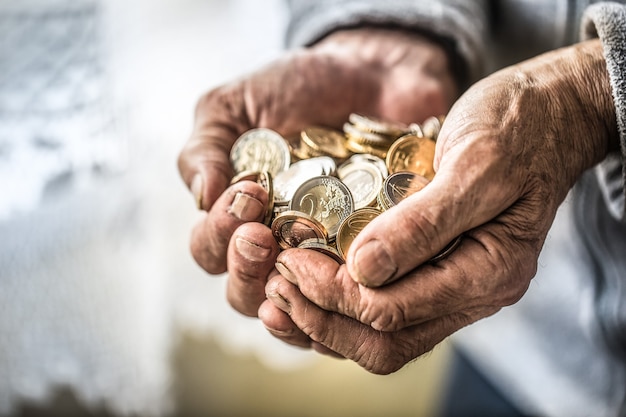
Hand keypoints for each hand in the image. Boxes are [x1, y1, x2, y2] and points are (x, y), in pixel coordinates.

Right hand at [177, 29, 457, 322]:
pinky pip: (347, 306)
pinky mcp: (365, 263)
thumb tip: (200, 196)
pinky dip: (338, 311)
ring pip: (292, 309)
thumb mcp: (237, 104)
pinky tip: (338, 298)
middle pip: (244, 292)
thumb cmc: (298, 89)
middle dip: (245, 268)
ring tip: (293, 266)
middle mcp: (274, 247)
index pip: (210, 249)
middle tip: (260, 235)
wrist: (373, 75)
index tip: (246, 194)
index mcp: (236, 217)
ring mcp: (320, 261)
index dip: (218, 234)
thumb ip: (207, 146)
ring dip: (286, 298)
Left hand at [261, 38, 617, 373]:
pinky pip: (386, 312)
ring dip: (325, 321)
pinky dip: (341, 308)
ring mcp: (455, 288)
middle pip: (383, 341)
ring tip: (280, 288)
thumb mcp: (476, 164)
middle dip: (320, 317)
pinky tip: (307, 287)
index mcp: (489, 272)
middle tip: (277, 279)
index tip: (290, 256)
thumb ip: (424, 222)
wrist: (547, 113)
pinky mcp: (437, 273)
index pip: (392, 310)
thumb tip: (362, 271)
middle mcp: (472, 293)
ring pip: (381, 338)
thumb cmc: (518, 127)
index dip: (332, 292)